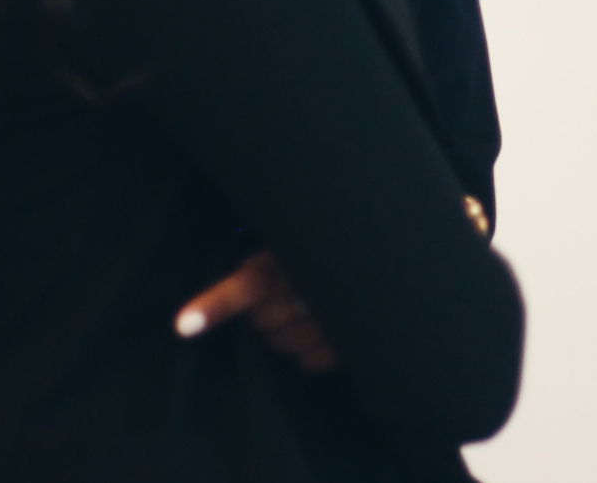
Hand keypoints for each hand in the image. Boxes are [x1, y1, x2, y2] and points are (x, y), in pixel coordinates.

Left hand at [174, 250, 336, 371]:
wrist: (411, 261)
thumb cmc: (349, 241)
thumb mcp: (309, 235)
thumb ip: (281, 249)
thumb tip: (247, 266)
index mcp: (304, 259)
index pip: (253, 283)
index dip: (216, 304)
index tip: (185, 324)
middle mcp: (318, 289)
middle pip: (262, 319)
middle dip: (262, 311)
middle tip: (281, 292)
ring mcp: (335, 321)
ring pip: (282, 343)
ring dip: (283, 331)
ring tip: (304, 309)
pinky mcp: (351, 345)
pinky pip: (309, 361)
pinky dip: (307, 350)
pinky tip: (321, 330)